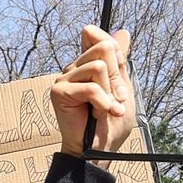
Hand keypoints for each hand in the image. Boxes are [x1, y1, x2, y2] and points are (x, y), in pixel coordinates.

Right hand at [52, 26, 136, 155]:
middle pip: (104, 48)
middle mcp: (74, 67)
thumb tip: (123, 32)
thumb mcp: (122, 87)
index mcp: (88, 64)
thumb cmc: (110, 123)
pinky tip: (100, 113)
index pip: (100, 38)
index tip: (118, 81)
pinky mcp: (59, 91)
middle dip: (116, 77)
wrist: (99, 149)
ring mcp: (65, 78)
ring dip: (110, 93)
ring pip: (98, 67)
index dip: (116, 55)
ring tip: (106, 109)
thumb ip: (119, 61)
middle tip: (115, 99)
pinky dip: (102, 103)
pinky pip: (91, 87)